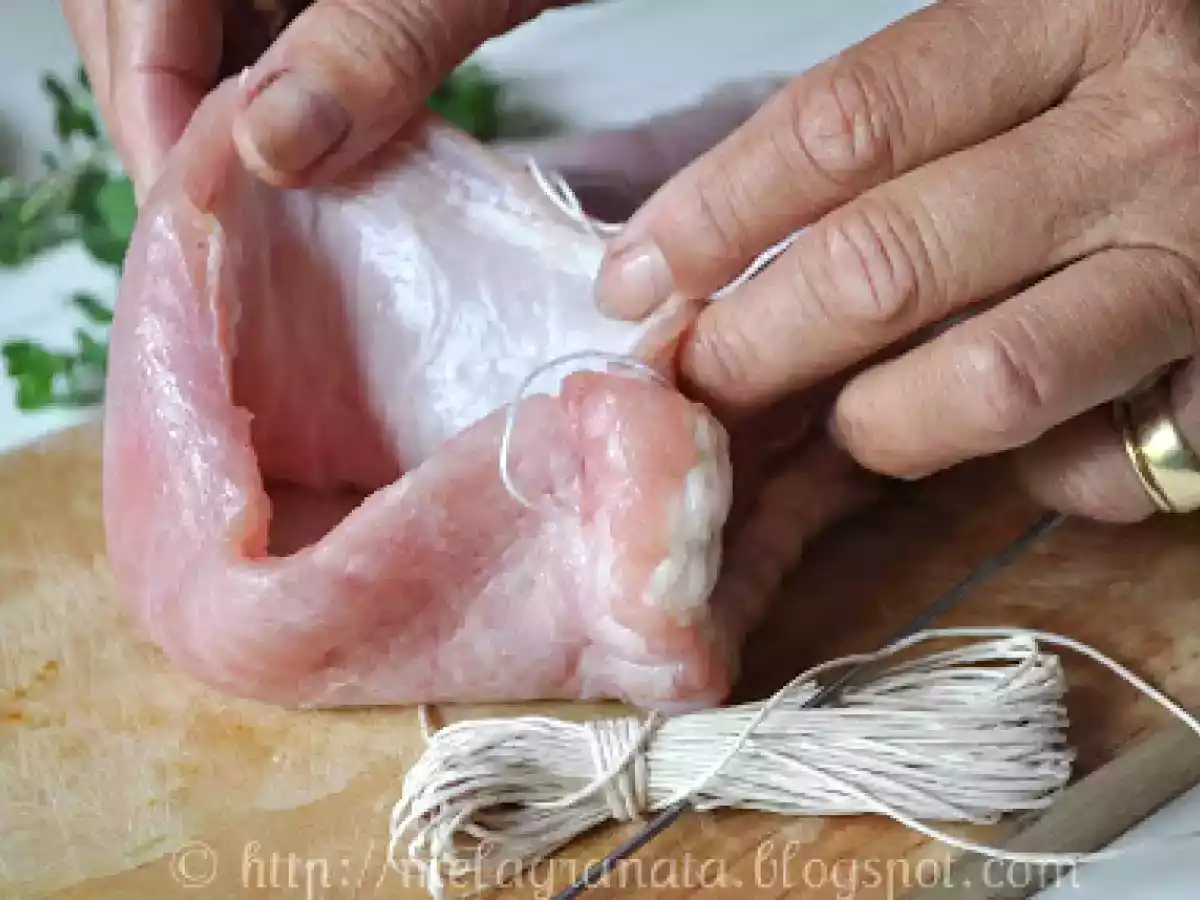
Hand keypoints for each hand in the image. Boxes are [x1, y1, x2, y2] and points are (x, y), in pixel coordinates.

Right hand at [62, 0, 567, 195]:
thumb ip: (375, 39)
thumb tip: (274, 146)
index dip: (147, 105)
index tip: (190, 215)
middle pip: (144, 18)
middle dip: (172, 121)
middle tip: (217, 230)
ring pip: (203, 33)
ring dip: (222, 121)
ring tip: (257, 213)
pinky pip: (267, 34)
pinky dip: (280, 101)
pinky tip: (311, 161)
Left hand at [592, 0, 1199, 522]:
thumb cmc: (1129, 113)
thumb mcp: (1024, 75)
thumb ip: (892, 150)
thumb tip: (709, 269)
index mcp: (1070, 20)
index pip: (843, 123)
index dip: (713, 214)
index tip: (634, 280)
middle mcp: (1144, 135)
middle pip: (884, 263)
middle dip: (755, 344)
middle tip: (700, 380)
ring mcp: (1199, 265)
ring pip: (985, 381)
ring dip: (880, 423)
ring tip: (854, 421)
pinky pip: (1090, 459)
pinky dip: (1028, 470)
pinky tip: (1018, 444)